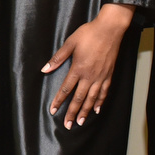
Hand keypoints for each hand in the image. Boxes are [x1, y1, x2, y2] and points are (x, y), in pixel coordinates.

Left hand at [43, 3, 134, 129]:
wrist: (110, 29)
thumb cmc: (88, 33)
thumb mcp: (70, 43)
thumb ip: (58, 58)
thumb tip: (44, 69)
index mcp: (78, 68)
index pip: (66, 89)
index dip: (58, 101)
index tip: (53, 111)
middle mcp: (89, 76)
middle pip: (78, 98)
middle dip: (72, 113)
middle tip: (68, 125)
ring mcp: (100, 77)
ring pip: (92, 99)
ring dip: (85, 111)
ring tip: (80, 122)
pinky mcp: (109, 75)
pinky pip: (104, 92)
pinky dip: (100, 102)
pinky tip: (96, 110)